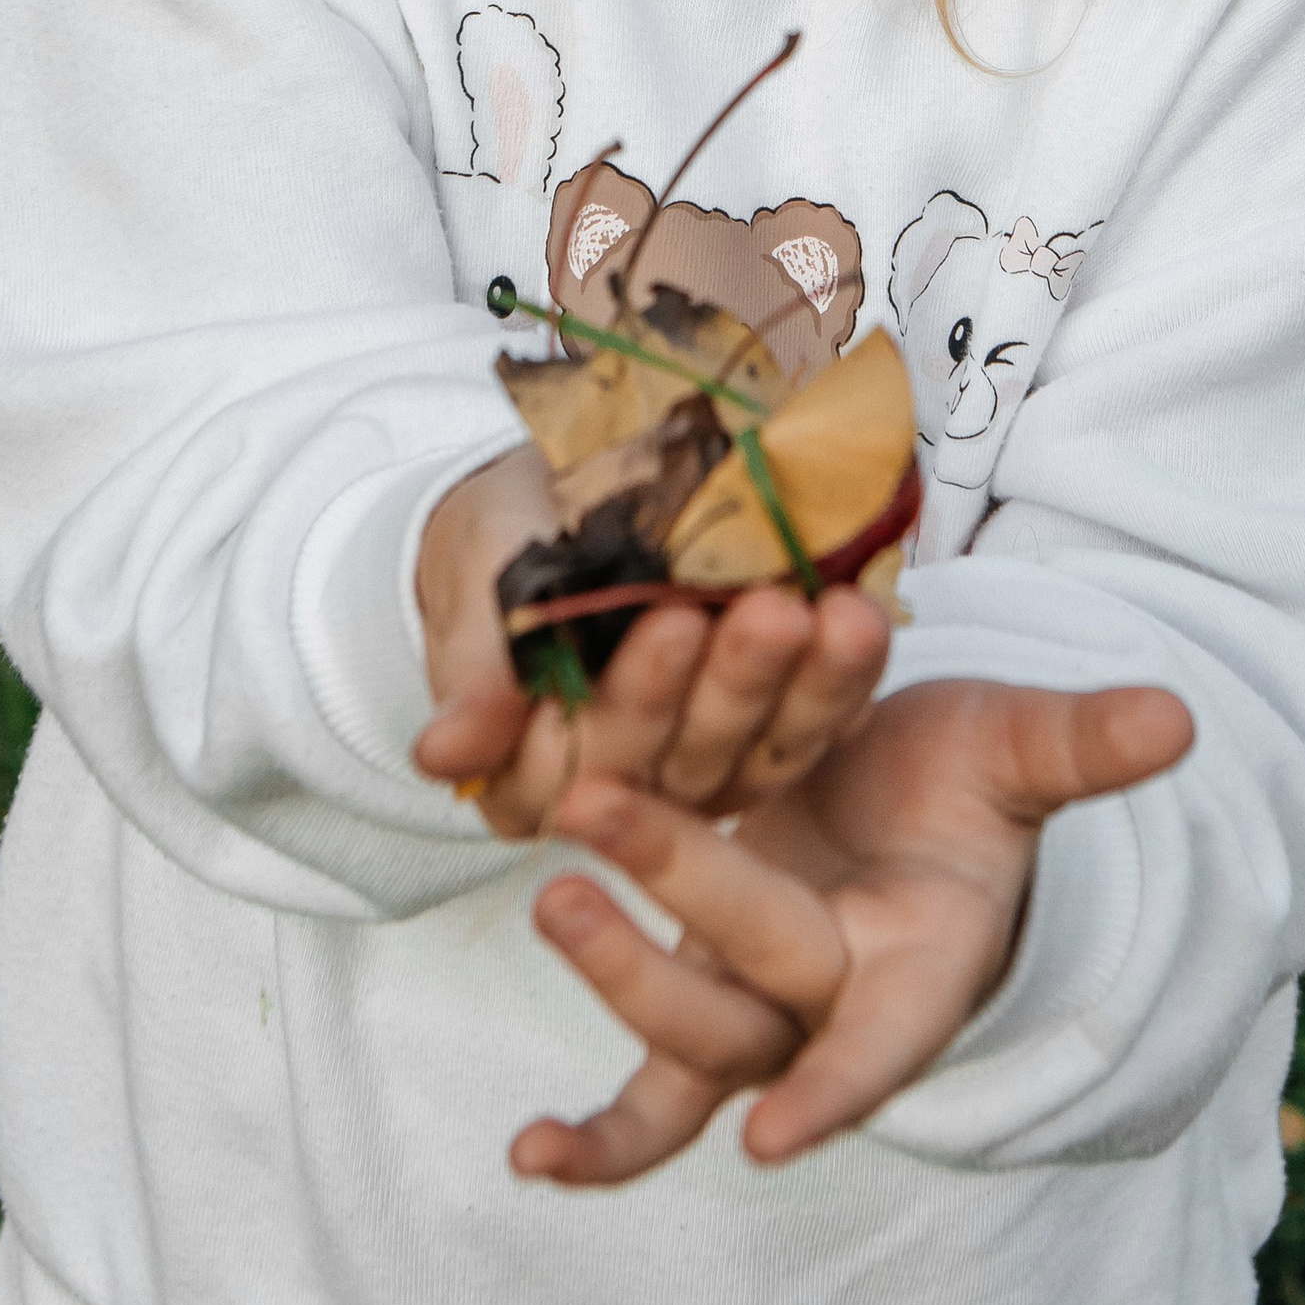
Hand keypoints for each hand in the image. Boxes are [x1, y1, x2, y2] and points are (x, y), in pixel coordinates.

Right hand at [412, 447, 892, 843]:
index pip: (588, 755)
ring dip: (803, 680)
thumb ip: (474, 672)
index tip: (670, 622)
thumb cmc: (506, 548)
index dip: (635, 692)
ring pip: (759, 744)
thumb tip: (440, 755)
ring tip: (834, 611)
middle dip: (732, 676)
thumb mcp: (477, 587)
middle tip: (771, 608)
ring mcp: (705, 769)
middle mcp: (626, 796)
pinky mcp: (770, 740)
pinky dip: (845, 676)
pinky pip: (815, 722)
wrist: (556, 508)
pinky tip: (863, 621)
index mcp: (537, 782)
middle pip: (685, 752)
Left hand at [511, 675, 1193, 1182]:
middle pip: (754, 1007)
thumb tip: (1178, 716)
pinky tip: (523, 1158)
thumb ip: (1078, 746)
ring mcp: (765, 1011)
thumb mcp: (1014, 748)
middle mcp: (842, 1003)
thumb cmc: (970, 781)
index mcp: (928, 958)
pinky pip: (654, 1105)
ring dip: (621, 983)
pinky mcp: (707, 997)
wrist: (913, 806)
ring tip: (556, 902)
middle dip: (673, 951)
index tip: (774, 1138)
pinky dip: (598, 1143)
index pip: (887, 1033)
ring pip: (689, 1043)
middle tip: (591, 854)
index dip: (839, 1084)